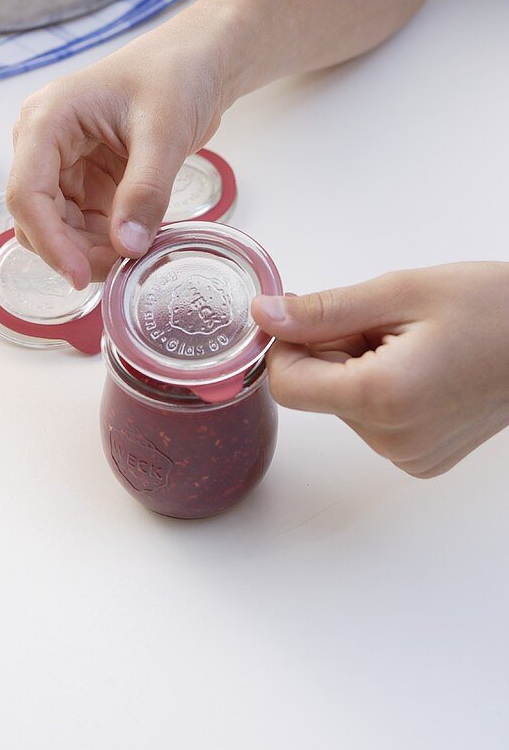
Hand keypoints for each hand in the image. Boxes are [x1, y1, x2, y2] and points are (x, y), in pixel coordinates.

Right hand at [6, 6, 232, 287]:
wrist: (197, 62)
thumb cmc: (176, 76)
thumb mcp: (165, 133)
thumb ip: (145, 192)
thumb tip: (127, 248)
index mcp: (47, 120)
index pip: (26, 193)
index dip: (49, 241)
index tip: (81, 276)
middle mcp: (43, 143)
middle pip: (36, 217)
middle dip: (73, 250)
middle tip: (121, 269)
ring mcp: (62, 163)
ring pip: (58, 227)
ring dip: (89, 250)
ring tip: (135, 253)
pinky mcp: (84, 179)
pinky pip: (82, 223)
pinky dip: (105, 241)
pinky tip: (135, 241)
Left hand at [252, 263, 508, 476]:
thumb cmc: (494, 308)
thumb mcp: (401, 291)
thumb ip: (324, 310)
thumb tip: (265, 316)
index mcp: (383, 397)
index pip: (286, 384)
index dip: (289, 343)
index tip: (315, 314)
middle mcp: (393, 440)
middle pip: (315, 391)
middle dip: (332, 348)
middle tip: (385, 322)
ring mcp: (409, 455)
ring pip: (341, 402)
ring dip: (357, 365)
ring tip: (411, 342)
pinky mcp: (421, 458)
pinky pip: (370, 419)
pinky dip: (379, 387)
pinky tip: (420, 365)